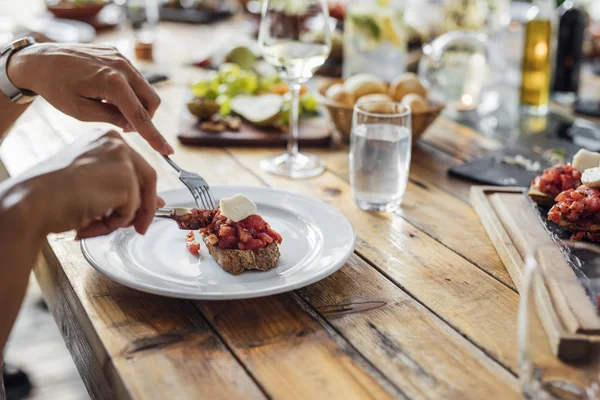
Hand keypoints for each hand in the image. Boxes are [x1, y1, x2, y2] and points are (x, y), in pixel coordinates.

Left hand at [6, 43, 172, 154]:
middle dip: (145, 117)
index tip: (167, 151)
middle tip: (124, 125)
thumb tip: (133, 125)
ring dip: (137, 104)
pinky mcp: (118, 55)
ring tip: (110, 107)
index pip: (140, 116)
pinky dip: (129, 91)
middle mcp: (121, 67)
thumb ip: (112, 119)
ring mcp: (121, 58)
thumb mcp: (81, 112)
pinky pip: (135, 78)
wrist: (41, 60)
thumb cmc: (56, 88)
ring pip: (146, 89)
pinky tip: (108, 94)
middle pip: (152, 100)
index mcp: (111, 82)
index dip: (154, 136)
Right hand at [24, 130, 162, 238]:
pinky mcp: (125, 180)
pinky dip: (111, 225)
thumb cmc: (51, 194)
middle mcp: (117, 143)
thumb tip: (157, 202)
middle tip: (138, 228)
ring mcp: (123, 160)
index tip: (142, 211)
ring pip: (138, 200)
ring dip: (118, 220)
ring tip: (90, 223)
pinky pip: (129, 212)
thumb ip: (123, 187)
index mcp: (106, 139)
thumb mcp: (92, 183)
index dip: (143, 192)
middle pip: (148, 179)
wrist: (32, 201)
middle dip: (145, 209)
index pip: (137, 166)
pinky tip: (88, 222)